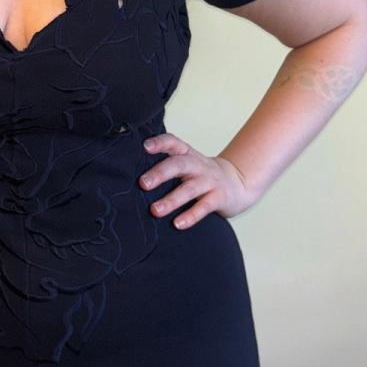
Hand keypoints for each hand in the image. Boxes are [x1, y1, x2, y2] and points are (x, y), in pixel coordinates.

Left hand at [138, 133, 255, 229]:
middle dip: (161, 173)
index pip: (173, 142)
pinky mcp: (219, 198)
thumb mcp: (186, 163)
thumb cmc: (201, 174)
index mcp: (187, 154)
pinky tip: (177, 224)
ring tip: (155, 210)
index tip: (144, 147)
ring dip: (171, 200)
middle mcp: (197, 165)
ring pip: (189, 188)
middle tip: (143, 183)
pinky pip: (204, 207)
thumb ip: (164, 165)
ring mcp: (209, 181)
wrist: (238, 182)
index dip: (160, 143)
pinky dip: (191, 215)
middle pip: (179, 164)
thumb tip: (128, 174)